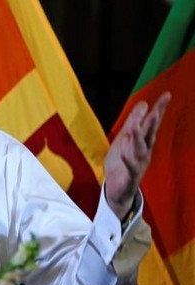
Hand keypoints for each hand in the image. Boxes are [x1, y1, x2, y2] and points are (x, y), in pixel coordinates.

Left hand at [104, 92, 170, 219]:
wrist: (118, 189)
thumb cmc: (122, 161)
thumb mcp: (125, 138)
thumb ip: (134, 122)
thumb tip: (144, 103)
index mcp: (143, 142)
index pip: (152, 123)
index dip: (158, 109)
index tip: (166, 95)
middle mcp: (144, 152)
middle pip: (149, 135)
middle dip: (153, 123)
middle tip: (157, 109)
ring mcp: (138, 164)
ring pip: (140, 151)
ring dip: (138, 140)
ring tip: (135, 129)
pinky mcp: (130, 177)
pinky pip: (129, 168)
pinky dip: (127, 161)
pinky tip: (124, 154)